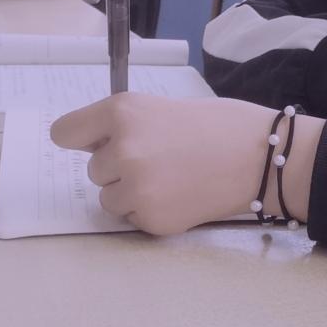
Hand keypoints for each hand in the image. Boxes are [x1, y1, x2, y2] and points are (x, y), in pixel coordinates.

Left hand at [50, 94, 323, 234]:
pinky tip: (181, 195)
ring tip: (172, 178)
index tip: (87, 142)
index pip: (65, 132)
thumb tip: (92, 146)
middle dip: (119, 167)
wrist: (261, 156)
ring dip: (131, 191)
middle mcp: (122, 148)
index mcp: (123, 111)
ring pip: (109, 197)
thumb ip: (126, 124)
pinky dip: (151, 210)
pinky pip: (132, 217)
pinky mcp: (151, 218)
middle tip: (161, 157)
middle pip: (93, 169)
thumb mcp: (163, 107)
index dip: (81, 138)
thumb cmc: (218, 124)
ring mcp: (136, 187)